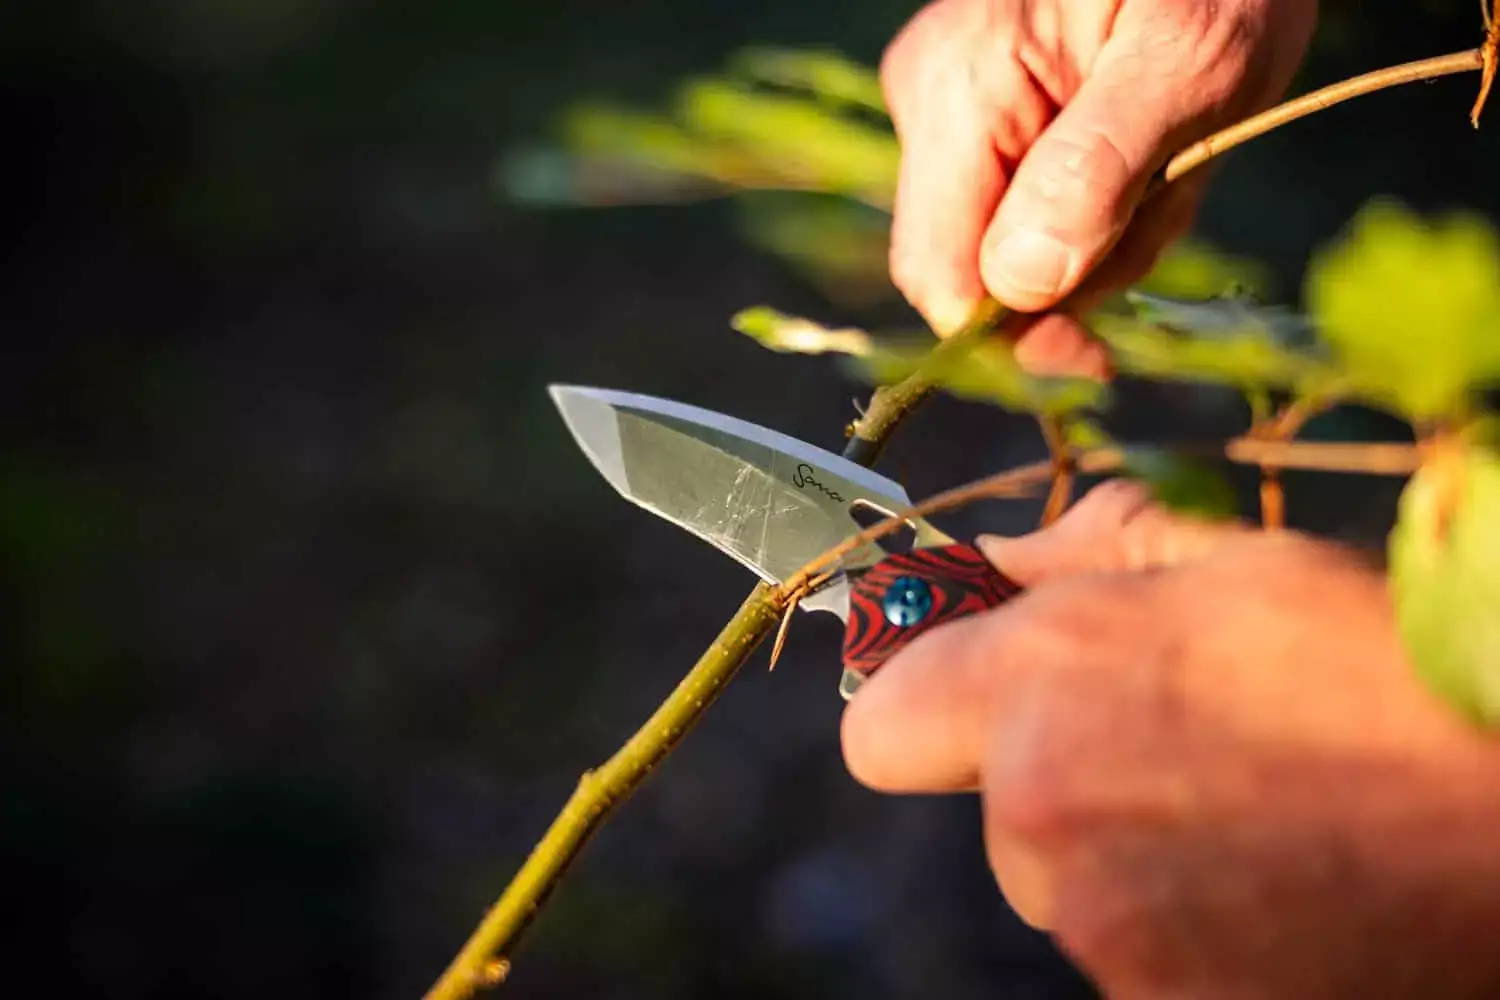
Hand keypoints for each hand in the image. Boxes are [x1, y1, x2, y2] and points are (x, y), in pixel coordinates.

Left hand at [841, 482, 1499, 998]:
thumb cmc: (1391, 663)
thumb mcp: (1239, 560)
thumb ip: (1089, 551)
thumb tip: (995, 559)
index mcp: (1039, 683)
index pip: (879, 723)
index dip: (923, 703)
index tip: (978, 688)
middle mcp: (1039, 813)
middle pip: (996, 808)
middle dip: (1059, 775)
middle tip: (1187, 744)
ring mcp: (1099, 927)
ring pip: (1068, 883)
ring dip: (1128, 852)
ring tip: (1259, 810)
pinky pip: (1130, 954)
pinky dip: (1182, 924)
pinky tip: (1276, 881)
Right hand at [881, 0, 1317, 370]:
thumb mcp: (1186, 61)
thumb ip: (1094, 170)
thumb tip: (1019, 284)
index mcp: (959, 88)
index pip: (938, 271)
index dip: (1009, 336)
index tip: (1098, 358)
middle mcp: (933, 103)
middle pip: (976, 271)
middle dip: (1078, 272)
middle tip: (1168, 201)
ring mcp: (958, 113)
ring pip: (1013, 251)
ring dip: (1107, 239)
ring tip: (1173, 160)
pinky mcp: (990, 123)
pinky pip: (1033, 214)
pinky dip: (1105, 212)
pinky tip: (1151, 156)